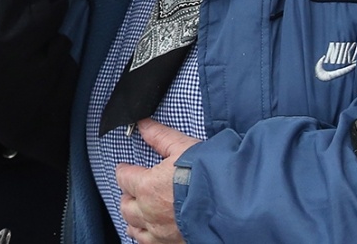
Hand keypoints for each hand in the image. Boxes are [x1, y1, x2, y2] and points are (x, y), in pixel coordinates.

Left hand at [115, 119, 199, 243]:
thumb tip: (143, 124)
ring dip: (135, 220)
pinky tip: (153, 232)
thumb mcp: (183, 147)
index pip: (124, 178)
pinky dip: (148, 237)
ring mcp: (161, 233)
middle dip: (127, 197)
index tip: (125, 169)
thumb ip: (160, 136)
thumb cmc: (209, 174)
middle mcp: (149, 212)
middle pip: (126, 206)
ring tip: (140, 213)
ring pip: (135, 229)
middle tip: (132, 191)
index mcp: (146, 186)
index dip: (124, 171)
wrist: (233, 204)